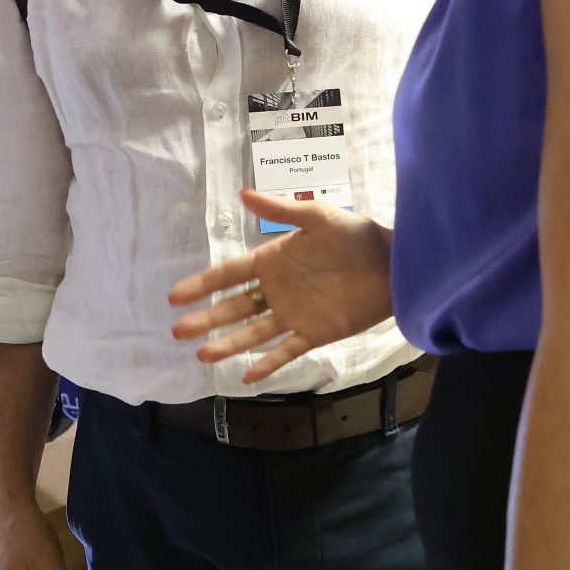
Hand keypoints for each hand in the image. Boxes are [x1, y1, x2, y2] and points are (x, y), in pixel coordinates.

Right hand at [167, 191, 392, 382]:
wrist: (395, 265)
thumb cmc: (356, 236)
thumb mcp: (316, 217)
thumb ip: (279, 211)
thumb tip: (242, 194)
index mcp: (273, 261)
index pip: (229, 275)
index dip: (202, 284)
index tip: (174, 296)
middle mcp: (278, 290)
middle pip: (234, 307)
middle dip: (205, 318)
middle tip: (176, 331)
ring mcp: (294, 314)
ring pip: (253, 332)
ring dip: (228, 343)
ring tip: (201, 355)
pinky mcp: (315, 334)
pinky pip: (286, 351)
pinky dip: (267, 364)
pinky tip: (246, 376)